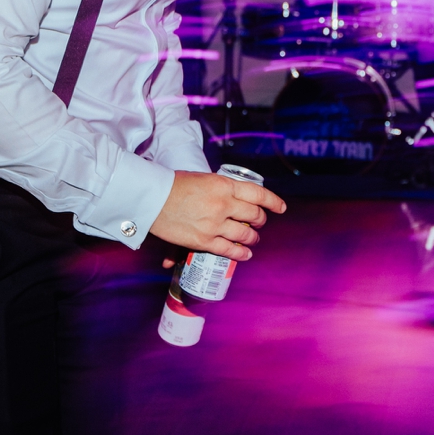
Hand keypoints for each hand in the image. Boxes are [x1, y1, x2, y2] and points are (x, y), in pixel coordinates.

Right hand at [150, 171, 286, 265]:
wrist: (153, 197)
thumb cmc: (174, 185)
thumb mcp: (204, 180)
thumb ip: (221, 190)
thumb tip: (232, 197)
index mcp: (225, 185)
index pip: (258, 194)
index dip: (273, 202)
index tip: (280, 208)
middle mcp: (224, 204)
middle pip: (254, 215)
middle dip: (261, 221)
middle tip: (260, 223)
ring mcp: (215, 223)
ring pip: (245, 234)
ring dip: (252, 238)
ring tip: (253, 240)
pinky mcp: (204, 240)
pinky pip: (230, 250)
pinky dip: (241, 253)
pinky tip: (245, 254)